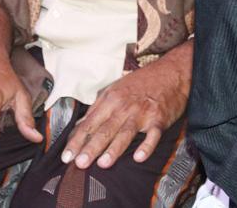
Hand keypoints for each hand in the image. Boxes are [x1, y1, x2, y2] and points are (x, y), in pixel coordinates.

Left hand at [61, 56, 187, 170]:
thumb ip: (98, 108)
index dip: (77, 141)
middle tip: (79, 164)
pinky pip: (152, 135)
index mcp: (110, 99)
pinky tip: (139, 157)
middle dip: (90, 147)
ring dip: (114, 149)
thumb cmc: (141, 83)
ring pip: (125, 133)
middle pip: (104, 129)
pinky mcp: (159, 118)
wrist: (170, 72)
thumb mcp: (115, 90)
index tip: (66, 157)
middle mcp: (124, 106)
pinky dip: (146, 146)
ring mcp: (142, 113)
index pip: (89, 123)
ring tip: (103, 164)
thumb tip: (80, 127)